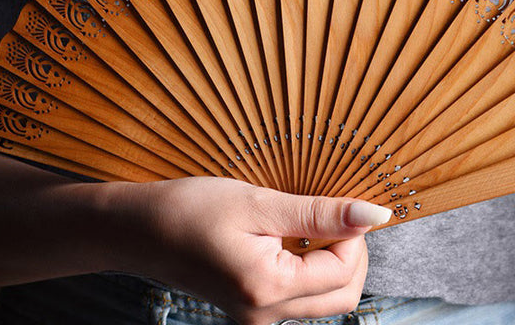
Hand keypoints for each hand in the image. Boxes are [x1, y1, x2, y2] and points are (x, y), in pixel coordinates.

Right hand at [109, 176, 389, 324]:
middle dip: (351, 252)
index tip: (344, 201)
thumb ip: (320, 213)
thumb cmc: (191, 210)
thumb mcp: (259, 203)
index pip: (343, 271)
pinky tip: (291, 235)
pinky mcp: (251, 308)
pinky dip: (309, 266)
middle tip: (333, 212)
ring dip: (331, 259)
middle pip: (342, 295)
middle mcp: (265, 316)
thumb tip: (376, 214)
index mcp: (268, 290)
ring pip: (324, 298)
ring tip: (309, 221)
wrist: (139, 230)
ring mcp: (257, 317)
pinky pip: (299, 295)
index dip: (354, 233)